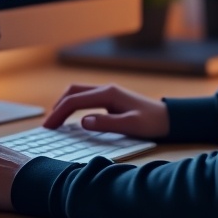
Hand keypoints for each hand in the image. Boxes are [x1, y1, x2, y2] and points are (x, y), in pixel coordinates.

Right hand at [43, 83, 170, 137]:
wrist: (169, 118)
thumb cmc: (152, 123)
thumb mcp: (131, 126)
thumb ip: (107, 124)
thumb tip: (83, 121)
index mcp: (109, 94)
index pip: (75, 100)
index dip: (59, 113)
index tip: (48, 127)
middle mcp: (106, 90)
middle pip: (73, 91)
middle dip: (57, 106)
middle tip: (48, 125)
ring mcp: (108, 93)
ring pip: (78, 93)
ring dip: (64, 104)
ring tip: (55, 122)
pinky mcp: (111, 100)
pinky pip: (86, 99)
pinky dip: (74, 106)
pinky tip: (71, 119)